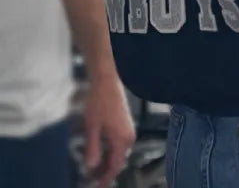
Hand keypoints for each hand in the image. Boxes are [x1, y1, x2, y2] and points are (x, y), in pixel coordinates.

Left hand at [84, 72, 134, 187]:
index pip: (115, 166)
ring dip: (106, 162)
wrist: (107, 81)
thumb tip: (91, 167)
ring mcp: (128, 130)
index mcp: (122, 139)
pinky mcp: (125, 125)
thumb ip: (92, 148)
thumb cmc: (99, 103)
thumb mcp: (92, 127)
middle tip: (90, 180)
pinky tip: (99, 153)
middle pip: (118, 161)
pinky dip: (109, 152)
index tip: (97, 187)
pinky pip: (118, 144)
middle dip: (105, 172)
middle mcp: (129, 137)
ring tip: (92, 169)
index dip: (106, 179)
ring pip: (118, 153)